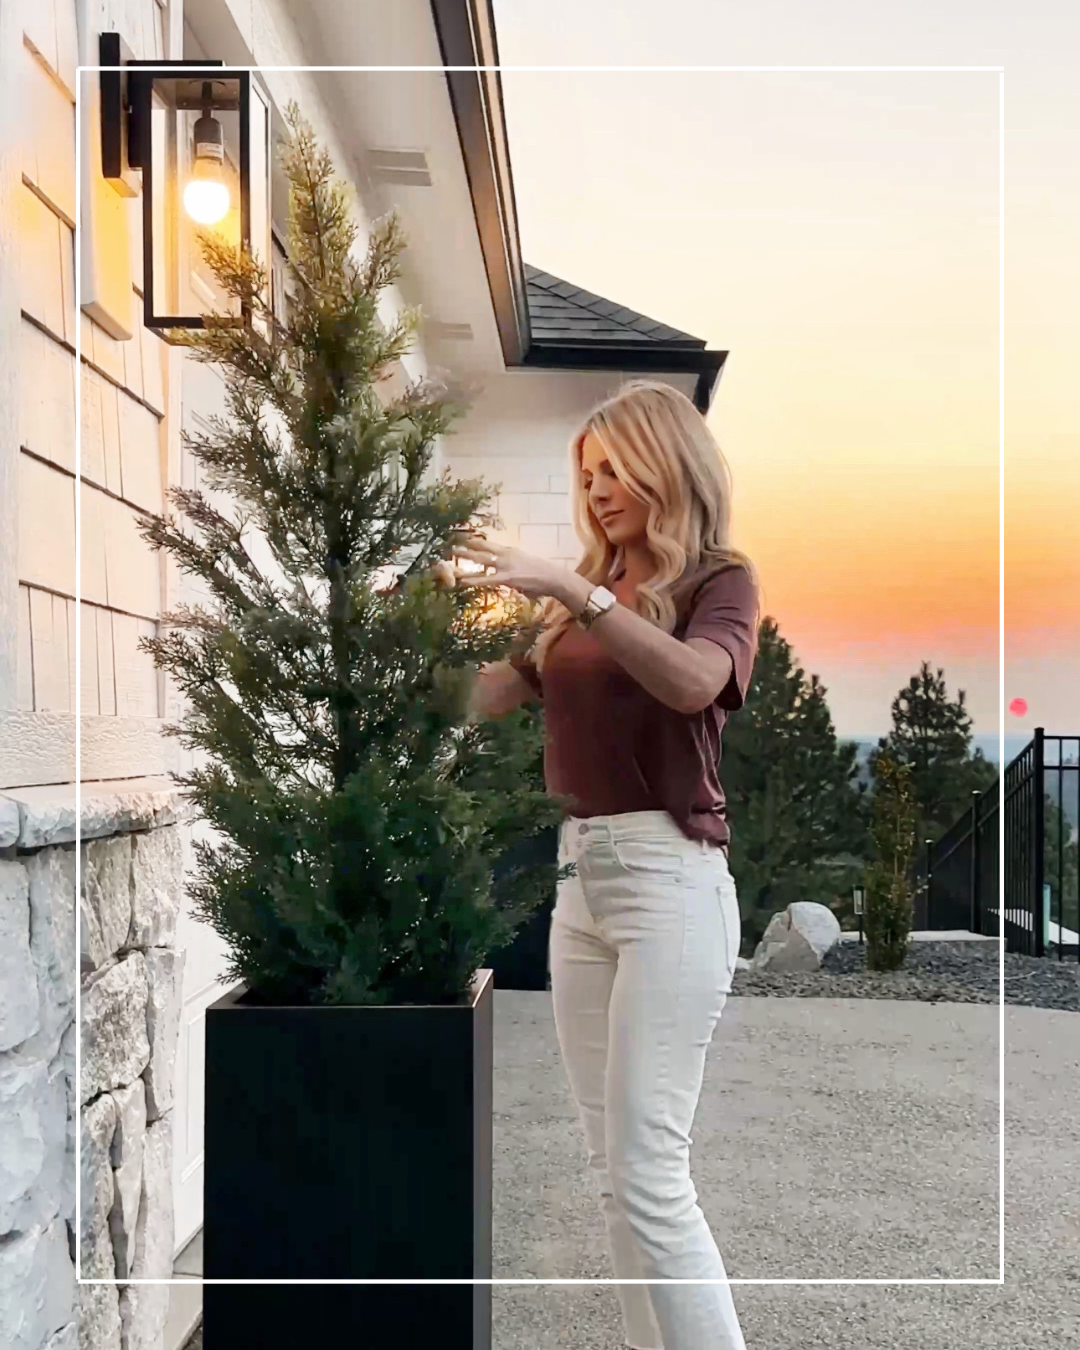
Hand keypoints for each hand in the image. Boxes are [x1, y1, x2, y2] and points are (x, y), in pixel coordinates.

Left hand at [452, 535, 576, 602]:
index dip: (473, 540)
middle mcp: (505, 555)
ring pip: (481, 561)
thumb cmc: (540, 572)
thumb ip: (511, 562)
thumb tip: (503, 566)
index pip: (487, 543)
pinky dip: (474, 580)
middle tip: (450, 543)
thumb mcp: (523, 562)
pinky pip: (487, 579)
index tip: (460, 537)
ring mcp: (505, 566)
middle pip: (481, 548)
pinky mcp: (507, 578)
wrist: (553, 577)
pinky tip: (463, 582)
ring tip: (450, 560)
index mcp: (509, 550)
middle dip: (465, 546)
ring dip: (466, 560)